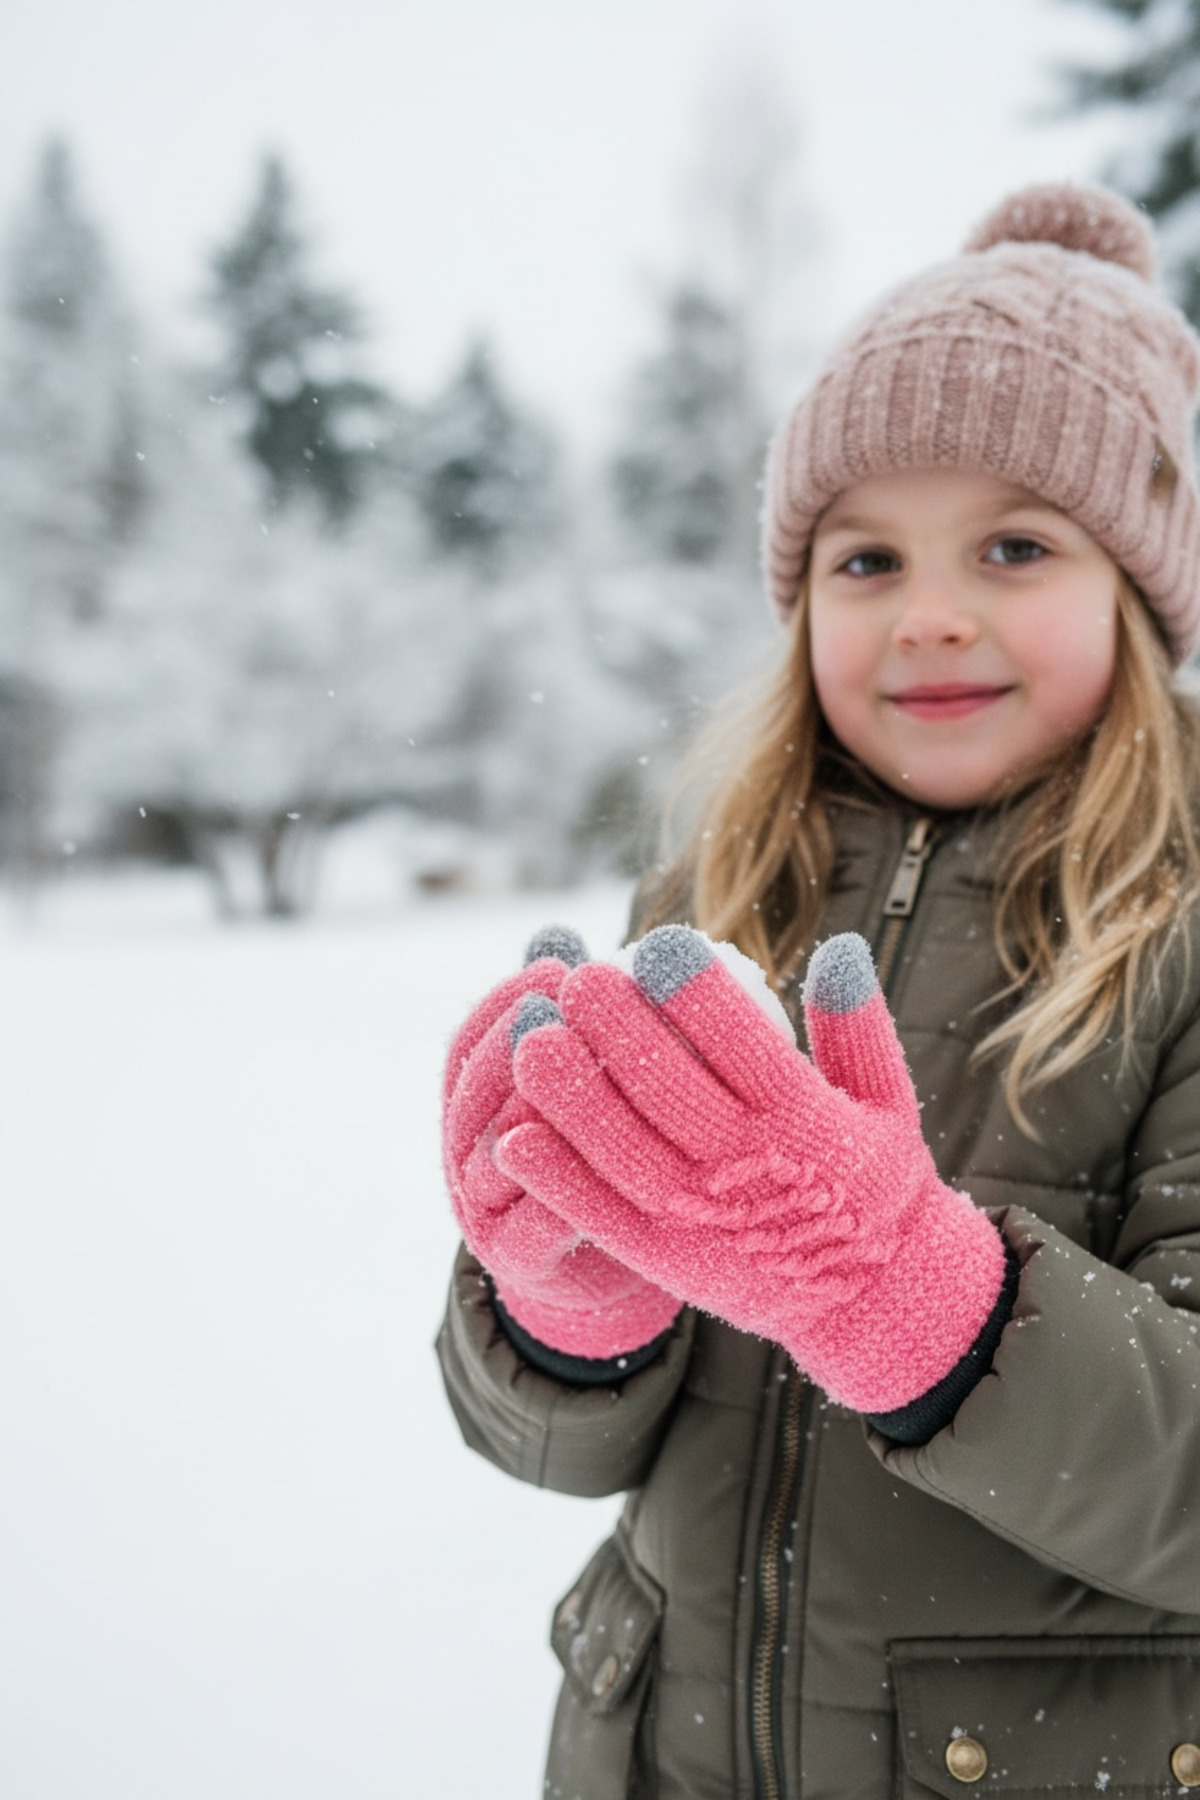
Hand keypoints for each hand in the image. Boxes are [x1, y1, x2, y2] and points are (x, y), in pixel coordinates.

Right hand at [441, 925, 680, 1360]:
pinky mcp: (516, 1258)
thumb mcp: (579, 1080)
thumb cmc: (590, 1149)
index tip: (557, 965)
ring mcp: (482, 1207)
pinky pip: (528, 1224)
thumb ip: (565, 1015)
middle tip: (566, 1011)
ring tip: (579, 1081)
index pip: (469, 1038)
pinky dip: (556, 1192)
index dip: (506, 999)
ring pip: (493, 1154)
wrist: (590, 1262)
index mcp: (472, 1098)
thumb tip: (555, 929)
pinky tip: (595, 1164)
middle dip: (517, 1046)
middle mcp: (464, 1148)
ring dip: (532, 1114)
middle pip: (473, 1091)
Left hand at [500, 927, 1005, 1412]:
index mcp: (803, 1121)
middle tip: (580, 978)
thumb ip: (859, 1026)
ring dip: (573, 1098)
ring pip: (625, 1151)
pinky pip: (603, 1217)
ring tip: (531, 1040)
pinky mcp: (667, 1259)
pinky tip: (513, 1138)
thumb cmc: (873, 1180)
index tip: (658, 943)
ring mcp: (701, 1218)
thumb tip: (840, 947)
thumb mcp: (888, 1103)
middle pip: (671, 1091)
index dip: (697, 994)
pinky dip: (558, 1182)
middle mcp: (748, 1169)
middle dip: (620, 1031)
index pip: (744, 1044)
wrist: (868, 1299)